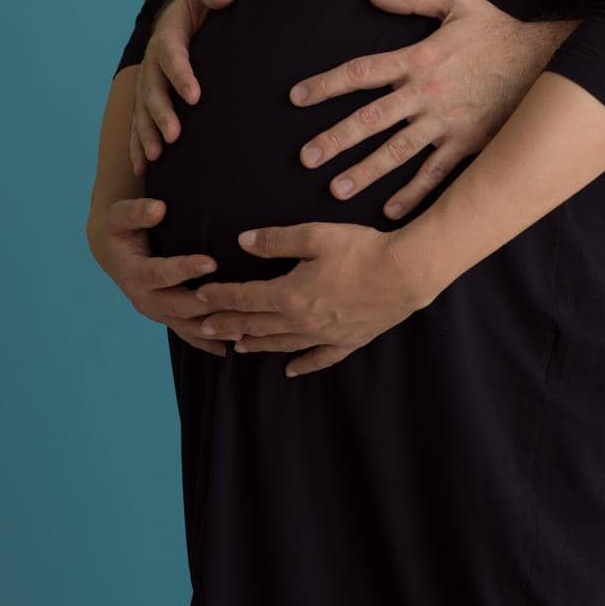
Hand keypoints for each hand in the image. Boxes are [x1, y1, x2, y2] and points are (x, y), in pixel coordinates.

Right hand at [87, 196, 227, 357]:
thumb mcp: (120, 217)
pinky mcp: (166, 316)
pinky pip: (186, 333)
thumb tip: (158, 209)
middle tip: (234, 301)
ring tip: (239, 331)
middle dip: (205, 305)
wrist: (112, 249)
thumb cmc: (119, 228)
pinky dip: (205, 342)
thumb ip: (136, 212)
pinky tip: (227, 350)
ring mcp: (156, 311)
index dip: (184, 269)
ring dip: (211, 330)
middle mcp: (145, 298)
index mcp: (134, 274)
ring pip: (185, 326)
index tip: (211, 262)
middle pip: (177, 306)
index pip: (160, 273)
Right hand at [128, 0, 236, 175]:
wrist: (179, 18)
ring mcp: (147, 84)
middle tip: (174, 135)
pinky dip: (138, 146)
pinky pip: (138, 125)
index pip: (172, 57)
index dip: (181, 76)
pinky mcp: (147, 100)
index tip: (195, 96)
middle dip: (162, 113)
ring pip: (142, 112)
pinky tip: (143, 167)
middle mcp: (152, 64)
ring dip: (147, 134)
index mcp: (167, 39)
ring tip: (157, 155)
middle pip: (152, 90)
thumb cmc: (198, 4)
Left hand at [194, 221, 438, 376]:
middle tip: (203, 329)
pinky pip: (319, 358)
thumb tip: (244, 241)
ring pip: (282, 344)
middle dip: (228, 324)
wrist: (406, 274)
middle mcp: (302, 321)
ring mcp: (325, 335)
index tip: (198, 296)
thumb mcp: (316, 235)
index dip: (220, 296)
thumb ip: (277, 240)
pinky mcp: (348, 340)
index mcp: (290, 294)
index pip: (245, 297)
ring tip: (238, 347)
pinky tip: (291, 370)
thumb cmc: (361, 249)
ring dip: (257, 344)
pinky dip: (303, 364)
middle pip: (257, 324)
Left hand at [289, 0, 574, 219]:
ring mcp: (446, 123)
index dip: (326, 84)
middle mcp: (426, 94)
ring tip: (336, 190)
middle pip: (371, 119)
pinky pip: (435, 174)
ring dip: (365, 172)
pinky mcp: (467, 144)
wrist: (547, 61)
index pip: (361, 72)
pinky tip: (390, 211)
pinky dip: (413, 194)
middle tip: (305, 158)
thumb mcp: (458, 1)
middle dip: (335, 139)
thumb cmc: (498, 30)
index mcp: (419, 58)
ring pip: (397, 152)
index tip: (296, 98)